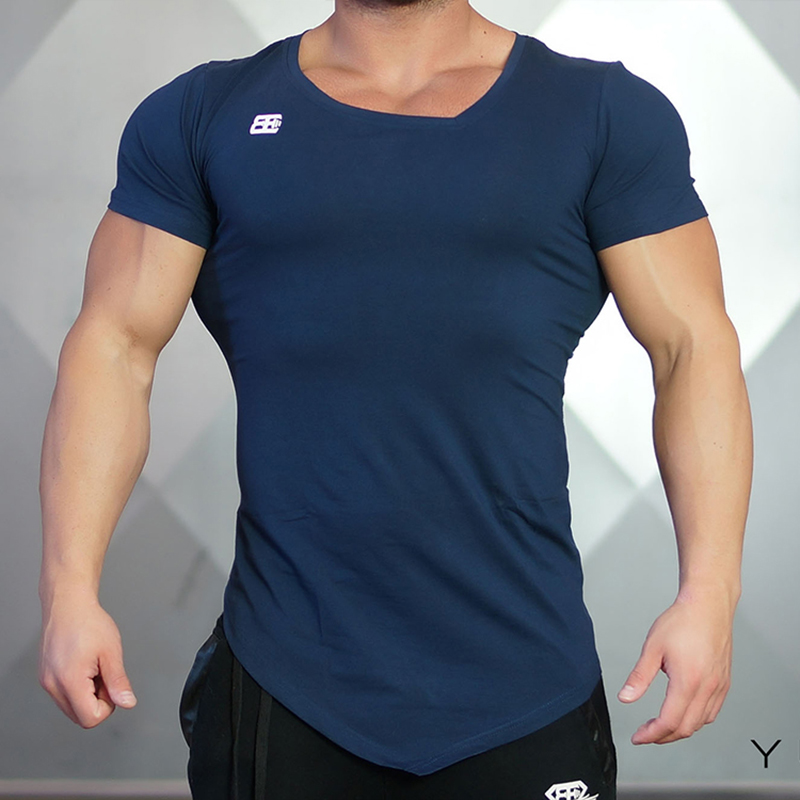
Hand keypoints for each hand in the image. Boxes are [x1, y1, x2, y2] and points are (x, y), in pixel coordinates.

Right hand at [39, 592, 136, 727]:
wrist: (68, 604)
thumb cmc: (88, 622)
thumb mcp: (111, 652)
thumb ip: (118, 682)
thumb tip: (127, 703)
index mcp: (69, 681)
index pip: (90, 718)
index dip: (108, 706)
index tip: (112, 684)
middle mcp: (52, 685)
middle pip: (80, 716)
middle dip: (97, 700)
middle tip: (104, 673)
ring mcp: (46, 681)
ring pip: (71, 707)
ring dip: (87, 693)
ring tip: (93, 666)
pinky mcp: (45, 677)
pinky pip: (63, 695)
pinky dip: (77, 686)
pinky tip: (84, 665)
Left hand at [617, 588, 734, 743]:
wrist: (708, 606)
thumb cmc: (682, 621)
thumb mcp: (652, 647)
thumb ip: (639, 677)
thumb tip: (626, 697)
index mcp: (688, 681)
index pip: (669, 721)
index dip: (651, 734)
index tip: (638, 737)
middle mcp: (707, 688)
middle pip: (686, 727)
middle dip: (664, 736)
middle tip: (646, 734)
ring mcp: (719, 686)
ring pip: (701, 722)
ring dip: (680, 729)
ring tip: (661, 726)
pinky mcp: (724, 682)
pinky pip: (712, 711)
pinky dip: (696, 719)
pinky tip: (684, 712)